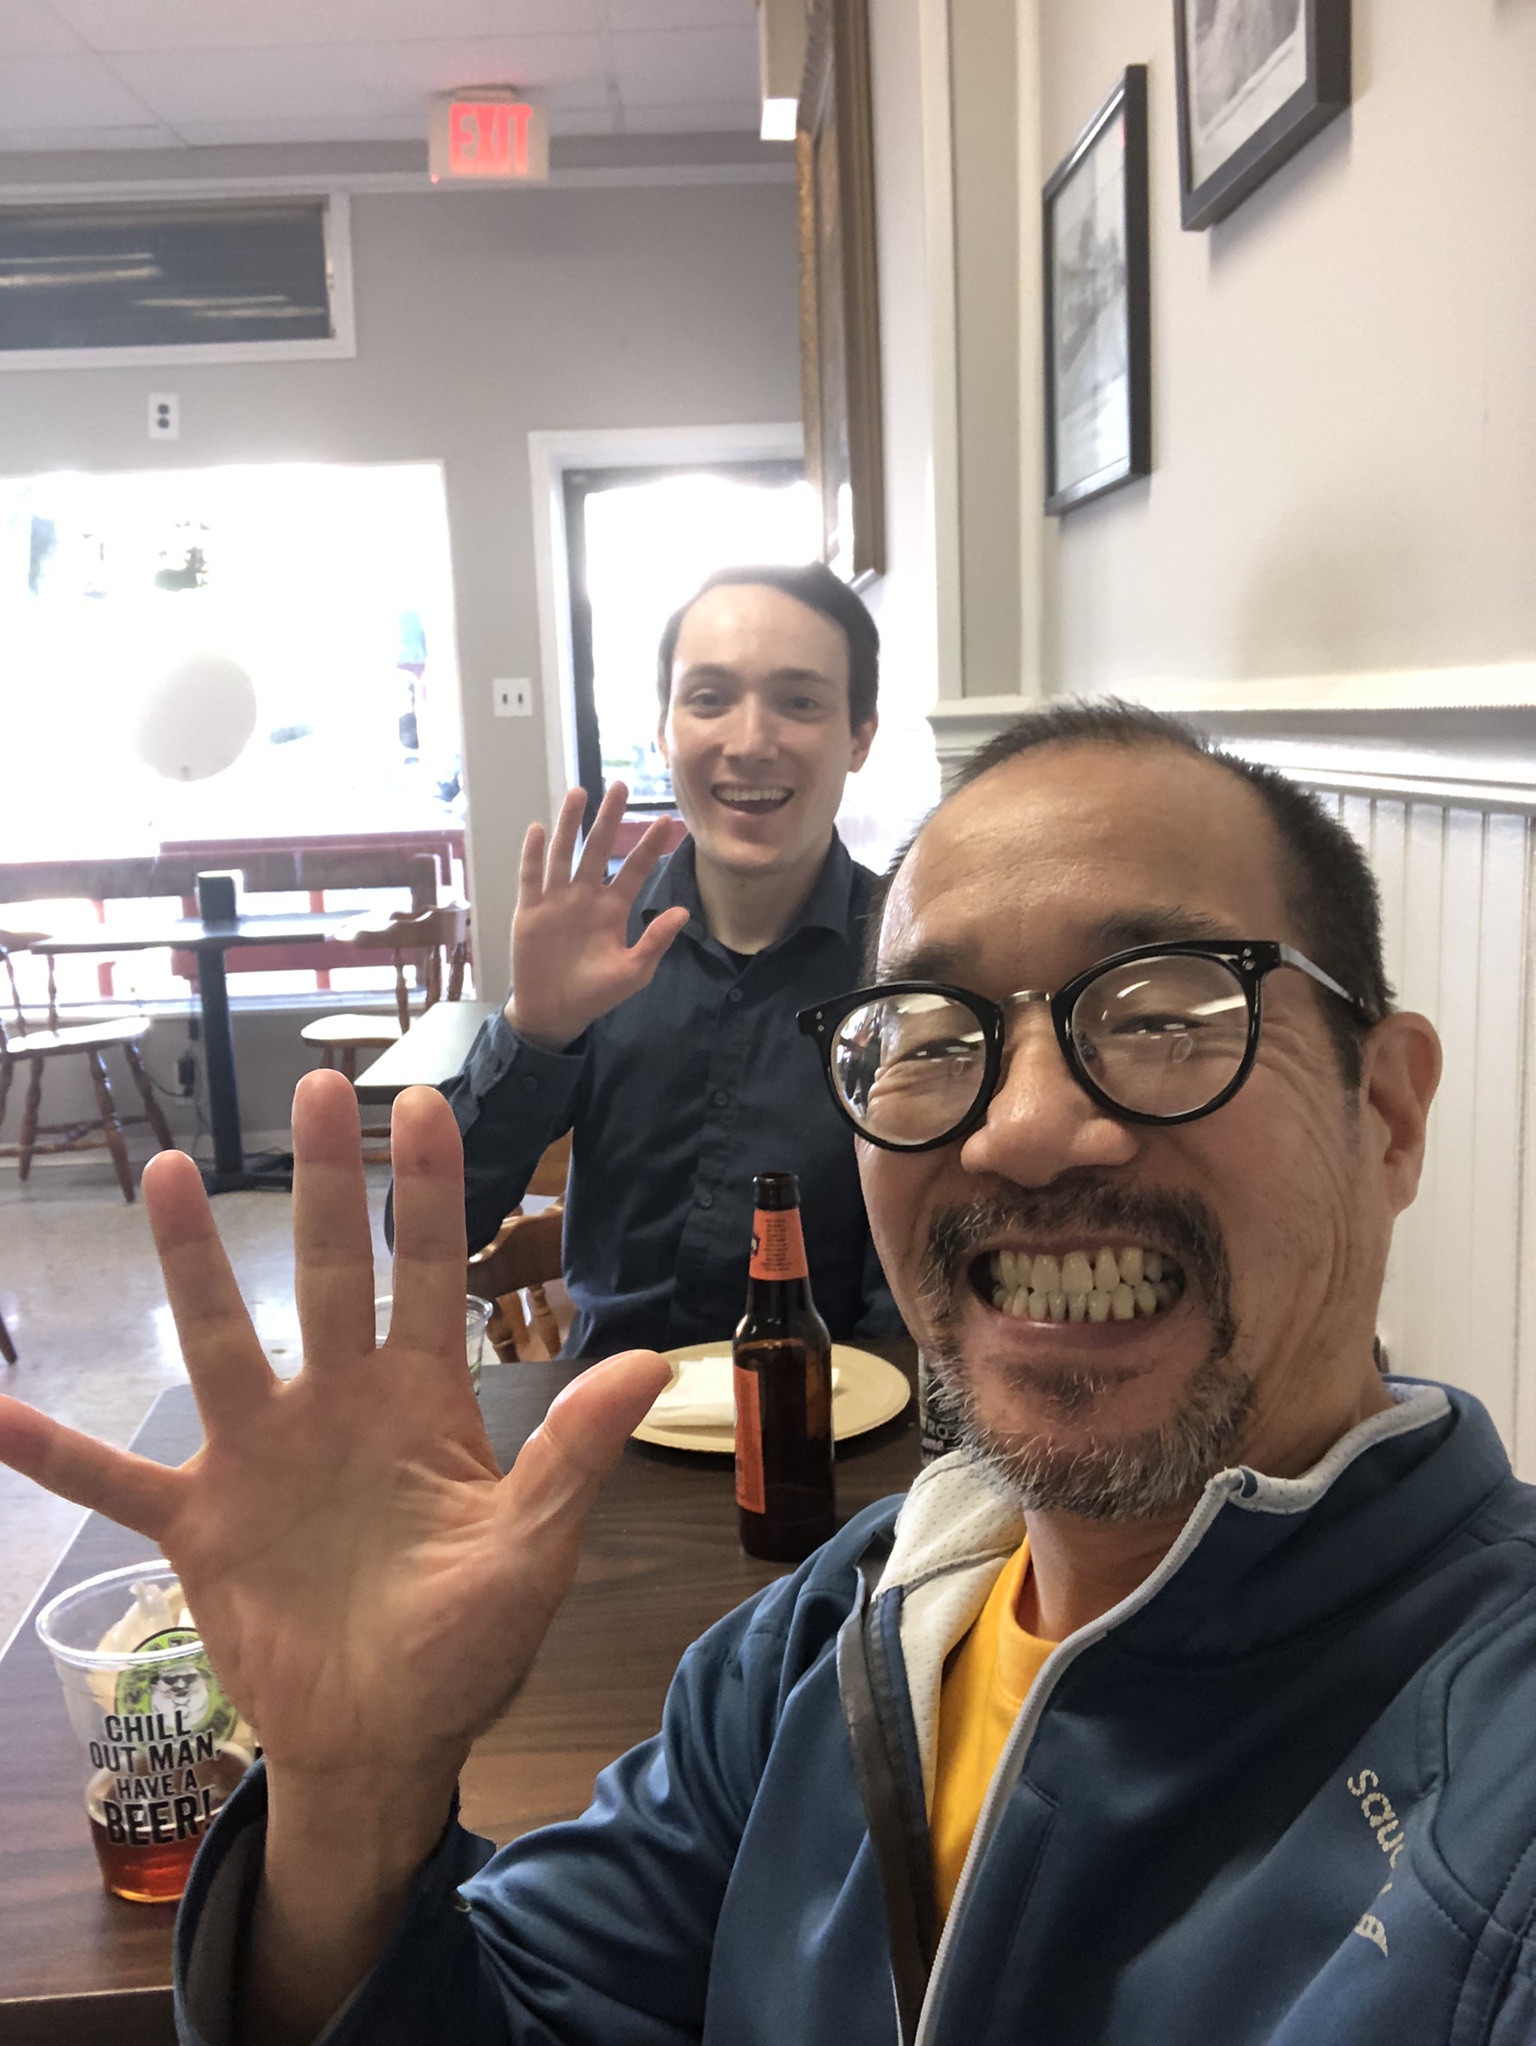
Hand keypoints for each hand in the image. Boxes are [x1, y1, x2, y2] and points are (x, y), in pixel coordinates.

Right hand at [0, 1072, 670, 1803]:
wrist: (384, 1739)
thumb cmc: (468, 1645)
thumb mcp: (532, 1552)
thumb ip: (574, 1455)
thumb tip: (653, 1363)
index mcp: (421, 1402)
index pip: (429, 1274)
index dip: (428, 1192)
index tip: (424, 1103)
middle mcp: (335, 1404)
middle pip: (325, 1273)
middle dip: (325, 1184)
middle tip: (318, 1085)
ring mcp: (260, 1457)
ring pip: (218, 1340)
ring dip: (190, 1264)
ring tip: (169, 1173)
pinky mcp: (199, 1523)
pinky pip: (111, 1479)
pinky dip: (53, 1451)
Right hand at [506, 782, 689, 1048]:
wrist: (555, 1012)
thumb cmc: (596, 993)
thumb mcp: (633, 971)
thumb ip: (655, 941)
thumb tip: (683, 912)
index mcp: (613, 908)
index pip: (635, 869)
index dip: (649, 846)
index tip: (666, 821)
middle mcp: (586, 896)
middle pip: (598, 848)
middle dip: (609, 818)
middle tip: (621, 785)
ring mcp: (557, 900)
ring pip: (564, 853)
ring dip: (570, 824)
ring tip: (579, 793)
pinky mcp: (530, 910)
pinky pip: (531, 877)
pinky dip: (533, 854)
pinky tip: (537, 829)